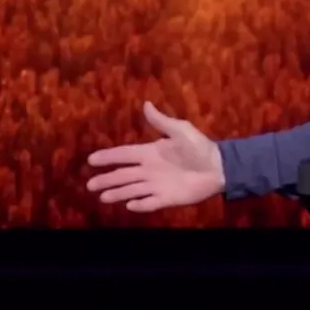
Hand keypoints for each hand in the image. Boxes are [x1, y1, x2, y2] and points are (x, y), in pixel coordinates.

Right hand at [86, 101, 225, 212]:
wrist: (220, 167)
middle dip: (106, 179)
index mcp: (151, 153)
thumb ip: (162, 121)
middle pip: (123, 175)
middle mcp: (150, 170)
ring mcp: (157, 185)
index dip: (108, 157)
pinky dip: (140, 205)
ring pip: (132, 190)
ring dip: (118, 193)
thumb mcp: (181, 130)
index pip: (124, 155)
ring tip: (103, 197)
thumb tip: (146, 103)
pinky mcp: (167, 198)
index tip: (91, 160)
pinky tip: (129, 206)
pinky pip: (150, 203)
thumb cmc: (200, 147)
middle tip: (89, 185)